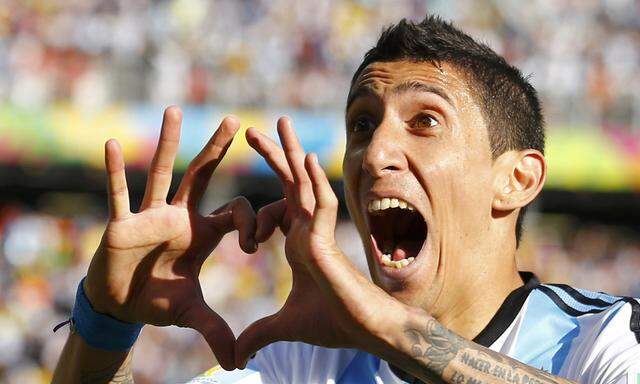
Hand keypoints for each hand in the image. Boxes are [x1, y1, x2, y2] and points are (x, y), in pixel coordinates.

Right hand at [84, 107, 254, 369]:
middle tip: (233, 119)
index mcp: (204, 232)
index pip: (237, 213)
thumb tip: (237, 361)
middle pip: (202, 176)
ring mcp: (150, 216)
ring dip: (167, 143)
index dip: (252, 222)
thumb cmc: (157, 300)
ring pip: (161, 173)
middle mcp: (180, 216)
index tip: (256, 244)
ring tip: (174, 110)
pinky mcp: (121, 224)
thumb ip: (214, 328)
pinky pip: (117, 194)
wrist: (121, 305)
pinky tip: (109, 145)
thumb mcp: (189, 312)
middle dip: (217, 149)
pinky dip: (113, 173)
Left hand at [235, 117, 402, 367]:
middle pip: (288, 184)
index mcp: (298, 243)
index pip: (277, 208)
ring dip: (290, 154)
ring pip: (303, 184)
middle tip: (252, 131)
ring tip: (278, 123)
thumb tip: (234, 359)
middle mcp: (307, 231)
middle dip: (273, 156)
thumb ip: (259, 335)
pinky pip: (320, 205)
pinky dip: (313, 182)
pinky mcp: (327, 242)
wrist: (364, 331)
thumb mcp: (283, 326)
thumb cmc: (333, 322)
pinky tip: (305, 159)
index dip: (256, 213)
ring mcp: (318, 233)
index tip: (248, 237)